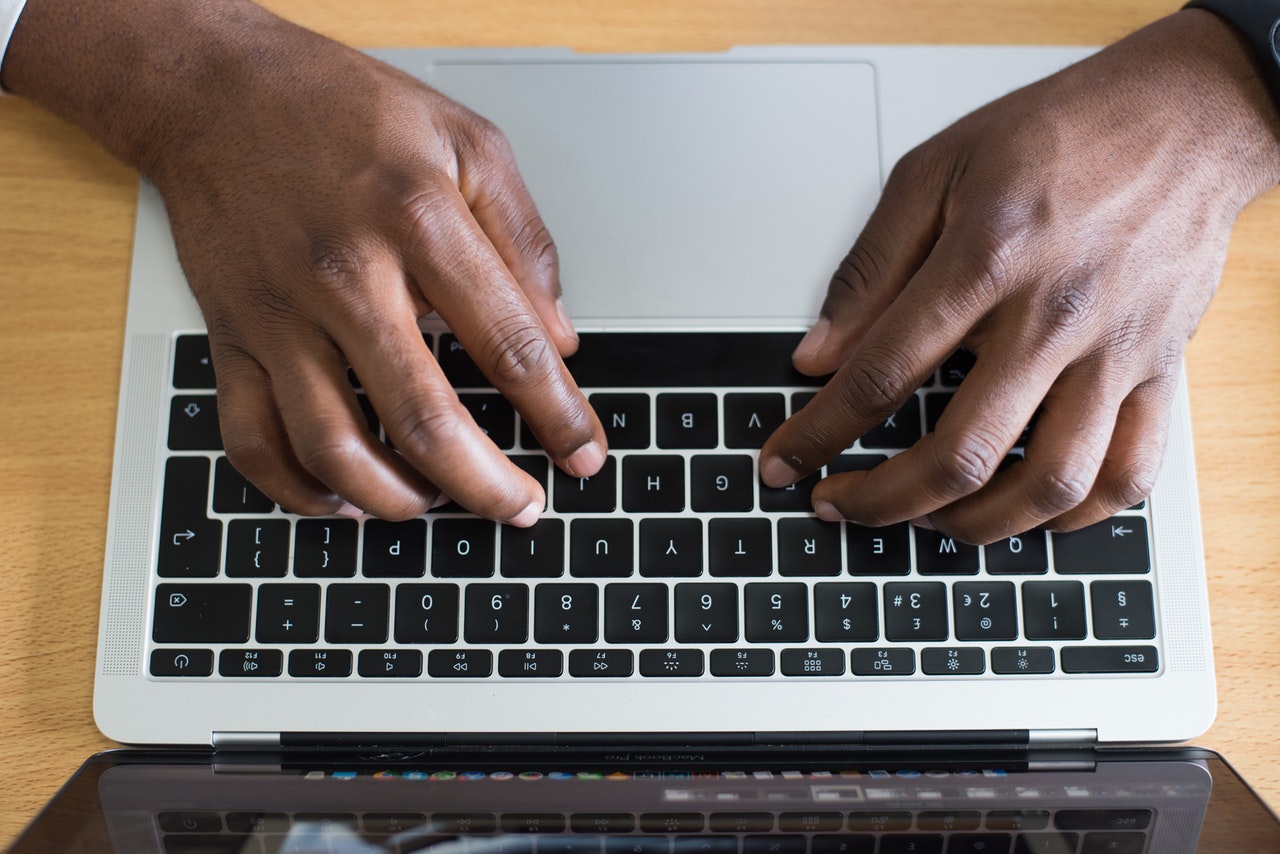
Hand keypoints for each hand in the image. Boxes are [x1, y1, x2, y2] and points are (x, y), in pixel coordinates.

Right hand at [5, 0, 606, 521]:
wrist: (217, 92)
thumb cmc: (347, 113)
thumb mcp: (467, 144)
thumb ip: (524, 242)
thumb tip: (560, 339)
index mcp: (418, 222)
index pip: (509, 346)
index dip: (558, 415)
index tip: (583, 454)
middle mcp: (346, 276)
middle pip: (425, 420)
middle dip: (487, 486)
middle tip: (522, 507)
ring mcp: (281, 315)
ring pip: (335, 448)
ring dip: (398, 501)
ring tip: (439, 505)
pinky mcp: (231, 337)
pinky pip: (252, 440)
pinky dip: (298, 491)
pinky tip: (345, 501)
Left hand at [760, 10, 1279, 543]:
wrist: (1182, 117)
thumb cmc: (1056, 137)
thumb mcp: (934, 172)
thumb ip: (869, 269)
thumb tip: (817, 355)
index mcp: (988, 258)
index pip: (882, 374)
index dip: (819, 433)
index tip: (783, 462)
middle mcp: (1055, 316)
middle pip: (959, 452)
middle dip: (881, 500)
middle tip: (839, 504)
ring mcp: (1116, 352)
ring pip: (1048, 484)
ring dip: (973, 526)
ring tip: (925, 520)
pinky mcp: (1162, 372)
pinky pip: (1128, 476)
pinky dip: (1073, 519)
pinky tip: (1023, 514)